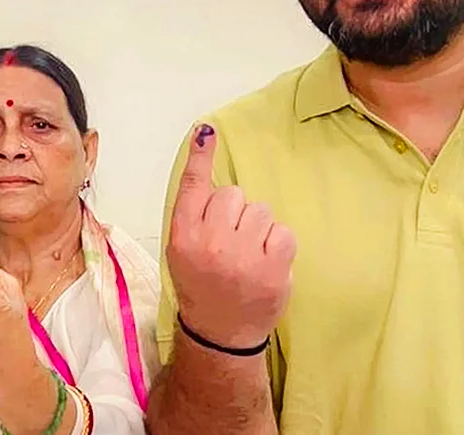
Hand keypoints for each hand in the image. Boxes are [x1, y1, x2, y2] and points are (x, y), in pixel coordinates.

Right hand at [165, 124, 297, 349]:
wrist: (221, 333)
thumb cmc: (202, 286)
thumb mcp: (181, 252)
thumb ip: (193, 215)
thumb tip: (209, 173)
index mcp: (183, 237)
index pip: (193, 187)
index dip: (201, 157)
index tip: (206, 131)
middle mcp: (211, 243)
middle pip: (233, 195)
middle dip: (235, 212)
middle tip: (230, 241)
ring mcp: (243, 257)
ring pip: (260, 210)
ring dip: (257, 228)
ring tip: (248, 255)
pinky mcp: (273, 268)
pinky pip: (282, 231)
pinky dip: (278, 244)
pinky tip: (266, 263)